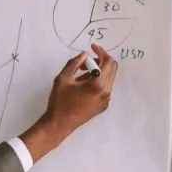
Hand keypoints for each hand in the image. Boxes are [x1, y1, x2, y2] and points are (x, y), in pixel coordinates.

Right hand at [23, 44, 117, 160]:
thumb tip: (84, 55)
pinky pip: (105, 87)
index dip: (101, 52)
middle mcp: (106, 92)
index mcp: (97, 84)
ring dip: (98, 72)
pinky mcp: (103, 105)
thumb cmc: (59, 102)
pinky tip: (82, 86)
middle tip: (85, 62)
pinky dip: (97, 81)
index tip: (92, 47)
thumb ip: (74, 63)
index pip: (107, 62)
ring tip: (80, 75)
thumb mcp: (62, 79)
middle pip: (112, 68)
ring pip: (108, 78)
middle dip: (100, 61)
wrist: (59, 124)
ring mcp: (106, 99)